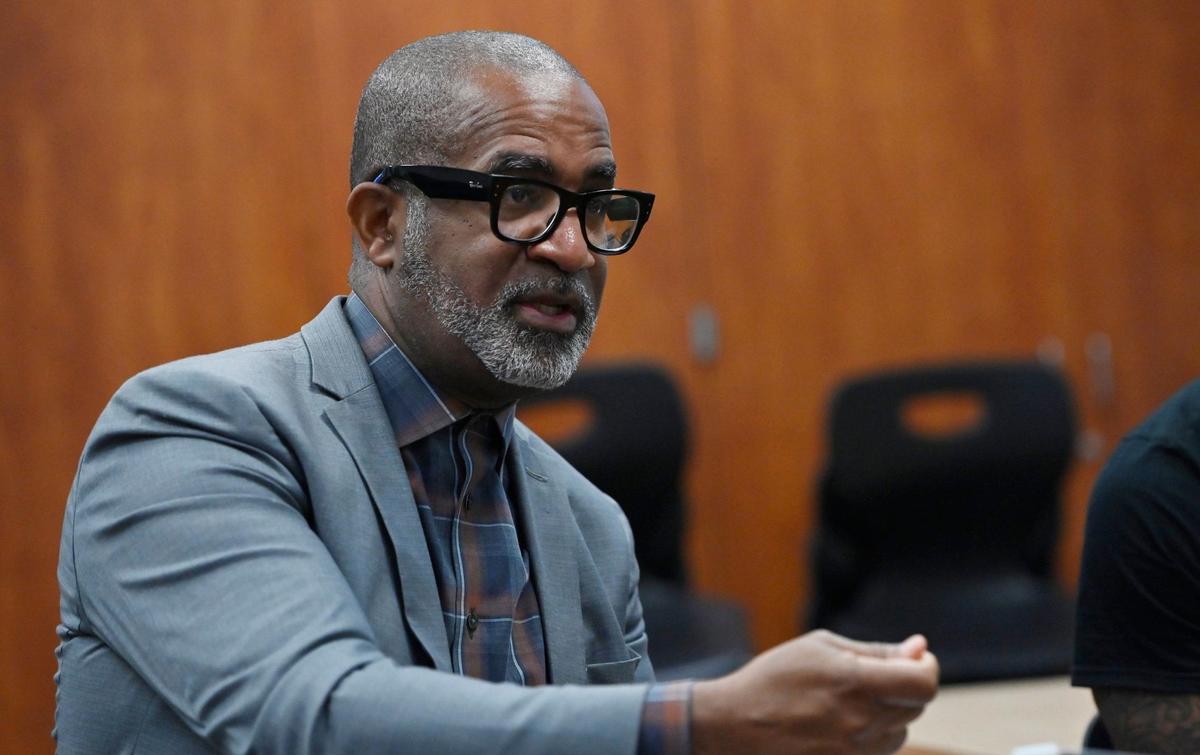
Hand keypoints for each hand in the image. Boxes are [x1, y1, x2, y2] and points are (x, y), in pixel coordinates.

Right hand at [691, 629, 938, 754]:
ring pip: (900, 733)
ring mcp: (852, 752)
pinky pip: (877, 753)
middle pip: (915, 707)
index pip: (923, 683)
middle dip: (904, 687)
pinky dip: (870, 737)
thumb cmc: (774, 678)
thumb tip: (919, 648)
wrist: (733, 725)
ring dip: (889, 715)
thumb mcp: (821, 647)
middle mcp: (859, 722)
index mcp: (854, 683)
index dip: (926, 669)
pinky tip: (841, 725)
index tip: (914, 660)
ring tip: (850, 703)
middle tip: (873, 676)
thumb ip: (875, 650)